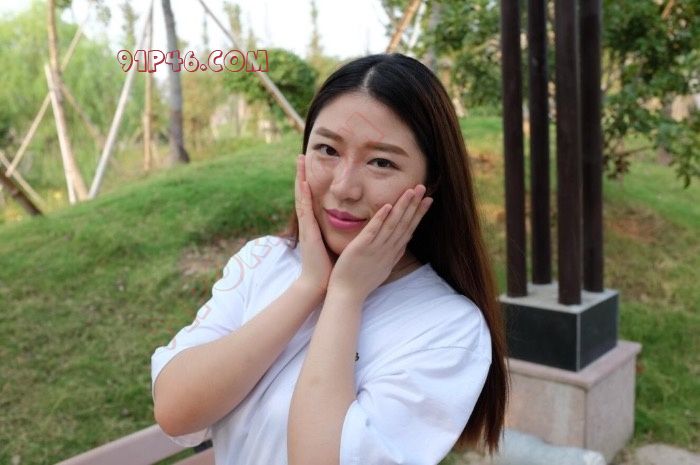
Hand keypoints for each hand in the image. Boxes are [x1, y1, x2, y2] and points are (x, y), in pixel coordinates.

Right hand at [294, 154, 332, 294]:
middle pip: (306, 192)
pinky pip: (306, 210)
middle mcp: (310, 222)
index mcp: (317, 224)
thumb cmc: (331, 266)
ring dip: (300, 178)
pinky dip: (304, 195)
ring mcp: (307, 226)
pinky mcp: (308, 232)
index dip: (312, 181)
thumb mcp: (336, 242)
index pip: (314, 198)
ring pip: (303, 196)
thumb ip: (340, 232)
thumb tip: (352, 224)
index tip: (311, 166)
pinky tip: (304, 182)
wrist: (321, 284)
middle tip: (300, 155)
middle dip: (302, 174)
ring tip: (298, 160)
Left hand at [328, 184, 432, 300]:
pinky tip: (387, 206)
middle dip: (414, 205)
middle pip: (404, 224)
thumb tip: (403, 244)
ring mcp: (375, 249)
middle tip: (423, 188)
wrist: (348, 295)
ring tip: (410, 191)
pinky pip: (372, 231)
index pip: (409, 229)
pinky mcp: (361, 248)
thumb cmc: (363, 282)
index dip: (419, 214)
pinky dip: (380, 219)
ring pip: (392, 225)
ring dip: (402, 207)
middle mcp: (387, 249)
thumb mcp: (384, 268)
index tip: (428, 200)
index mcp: (392, 252)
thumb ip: (394, 254)